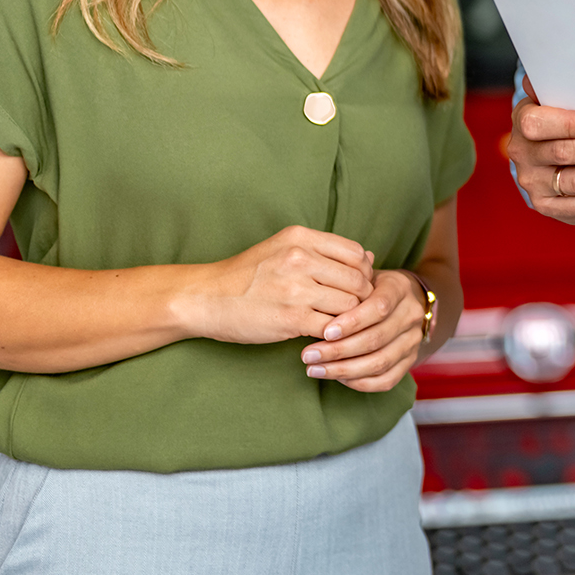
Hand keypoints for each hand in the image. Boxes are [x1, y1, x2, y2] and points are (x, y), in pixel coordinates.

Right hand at [181, 225, 374, 346]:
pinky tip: (325, 336)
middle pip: (359, 280)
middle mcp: (300, 258)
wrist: (205, 298)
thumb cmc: (247, 275)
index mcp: (301, 238)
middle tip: (351, 310)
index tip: (354, 287)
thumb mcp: (283, 248)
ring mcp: (296, 289)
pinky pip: (332, 328)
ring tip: (338, 323)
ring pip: (350, 306)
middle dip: (361, 298)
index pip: (357, 254)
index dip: (363, 273)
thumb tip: (370, 258)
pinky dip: (334, 335)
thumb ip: (325, 251)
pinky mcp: (291, 318)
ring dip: (349, 319)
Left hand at [301, 269, 429, 391]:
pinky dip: (358, 382)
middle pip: (376, 338)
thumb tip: (314, 309)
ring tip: (314, 369)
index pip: (379, 307)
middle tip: (308, 355)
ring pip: (379, 362)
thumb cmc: (370, 288)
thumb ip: (344, 289)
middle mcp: (411, 315)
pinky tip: (336, 377)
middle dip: (338, 350)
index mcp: (399, 288)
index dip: (352, 322)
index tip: (324, 332)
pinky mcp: (410, 361)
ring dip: (343, 370)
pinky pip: (385, 380)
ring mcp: (413, 340)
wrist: (402, 300)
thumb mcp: (360, 278)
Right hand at [509, 77, 574, 223]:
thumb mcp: (559, 98)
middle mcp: (522, 154)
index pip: (539, 124)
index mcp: (524, 120)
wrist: (548, 158)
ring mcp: (534, 184)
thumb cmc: (563, 119)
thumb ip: (565, 84)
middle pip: (566, 154)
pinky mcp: (549, 207)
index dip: (571, 124)